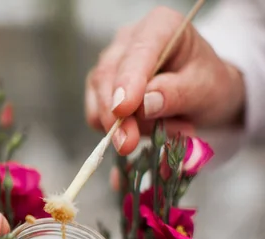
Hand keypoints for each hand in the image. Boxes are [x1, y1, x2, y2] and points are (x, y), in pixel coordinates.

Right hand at [86, 6, 244, 154]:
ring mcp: (111, 65)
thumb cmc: (208, 84)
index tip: (123, 109)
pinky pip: (97, 115)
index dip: (127, 81)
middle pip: (107, 76)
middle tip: (129, 144)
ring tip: (165, 131)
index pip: (137, 52)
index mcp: (160, 26)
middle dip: (117, 115)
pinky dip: (119, 131)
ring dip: (124, 126)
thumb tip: (144, 105)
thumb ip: (177, 93)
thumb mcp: (206, 88)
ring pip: (98, 99)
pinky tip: (150, 130)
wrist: (202, 96)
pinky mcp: (100, 90)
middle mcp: (128, 41)